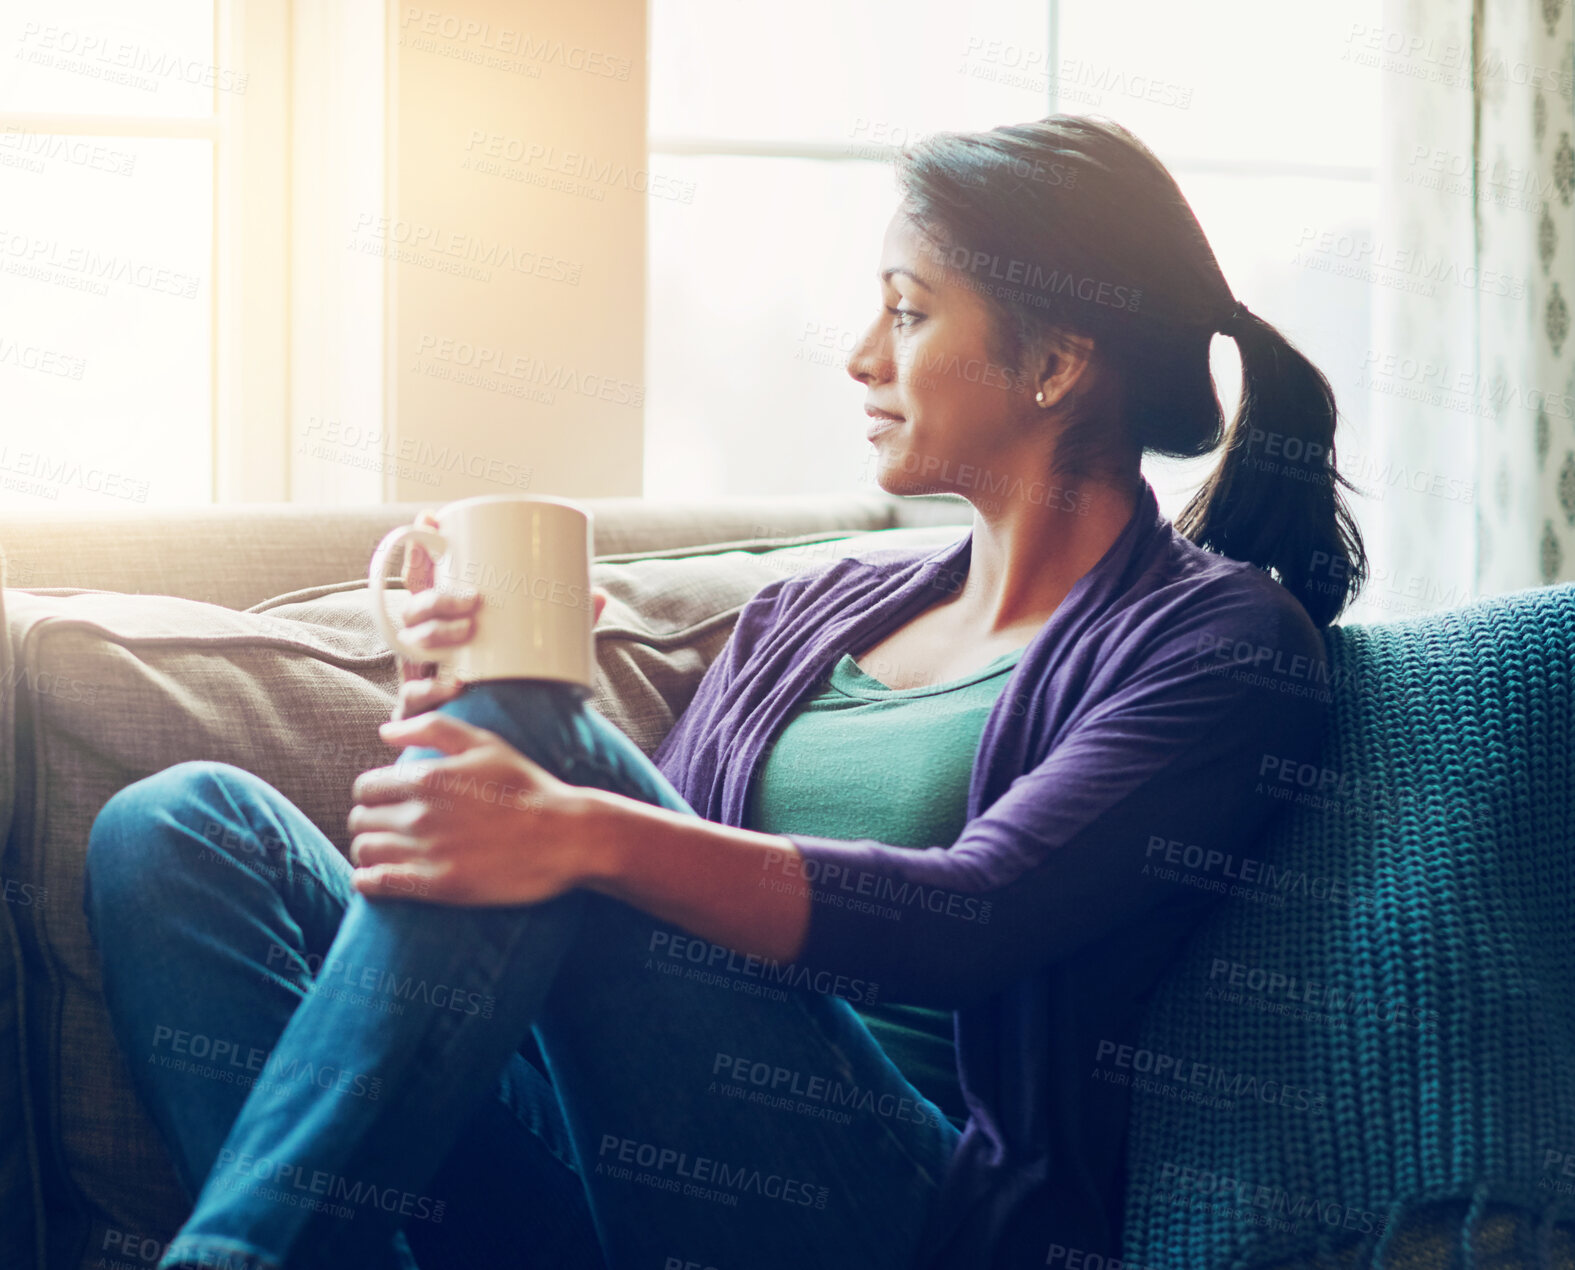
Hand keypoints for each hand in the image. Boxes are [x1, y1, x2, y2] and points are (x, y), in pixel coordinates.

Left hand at [348, 712, 616, 904]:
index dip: (372, 793)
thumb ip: (431, 728)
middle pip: (360, 819)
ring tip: (387, 850)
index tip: (388, 801)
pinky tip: (381, 877)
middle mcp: (419, 814)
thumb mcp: (485, 743)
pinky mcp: (435, 886)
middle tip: (389, 826)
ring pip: (364, 851)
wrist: (564, 836)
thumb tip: (385, 731)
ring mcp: (426, 852)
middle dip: (370, 820)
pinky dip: (368, 880)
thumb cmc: (526, 786)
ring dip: (369, 849)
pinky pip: (375, 884)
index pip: (365, 787)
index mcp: (427, 777)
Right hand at [392, 510, 610, 721]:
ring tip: (468, 633)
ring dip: (434, 635)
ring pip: (409, 648)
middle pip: (413, 610)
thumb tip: (597, 594)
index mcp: (444, 624)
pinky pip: (412, 700)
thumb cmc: (513, 688)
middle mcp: (425, 647)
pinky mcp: (421, 713)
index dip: (421, 550)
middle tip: (474, 599)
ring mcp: (419, 678)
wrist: (504, 743)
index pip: (425, 582)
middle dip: (437, 598)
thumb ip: (563, 627)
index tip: (431, 518)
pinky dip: (432, 691)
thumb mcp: (536, 651)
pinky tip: (453, 685)